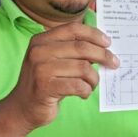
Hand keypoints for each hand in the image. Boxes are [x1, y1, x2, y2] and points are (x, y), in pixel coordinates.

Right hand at [2, 22, 118, 131]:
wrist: (22, 107)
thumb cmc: (44, 82)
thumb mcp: (54, 60)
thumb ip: (72, 51)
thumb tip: (103, 47)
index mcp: (41, 40)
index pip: (73, 29)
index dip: (94, 34)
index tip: (108, 43)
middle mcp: (39, 51)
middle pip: (81, 47)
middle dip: (103, 55)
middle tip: (114, 63)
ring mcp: (41, 69)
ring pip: (83, 68)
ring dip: (94, 78)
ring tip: (92, 84)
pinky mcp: (45, 87)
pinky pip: (78, 85)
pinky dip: (86, 90)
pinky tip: (83, 93)